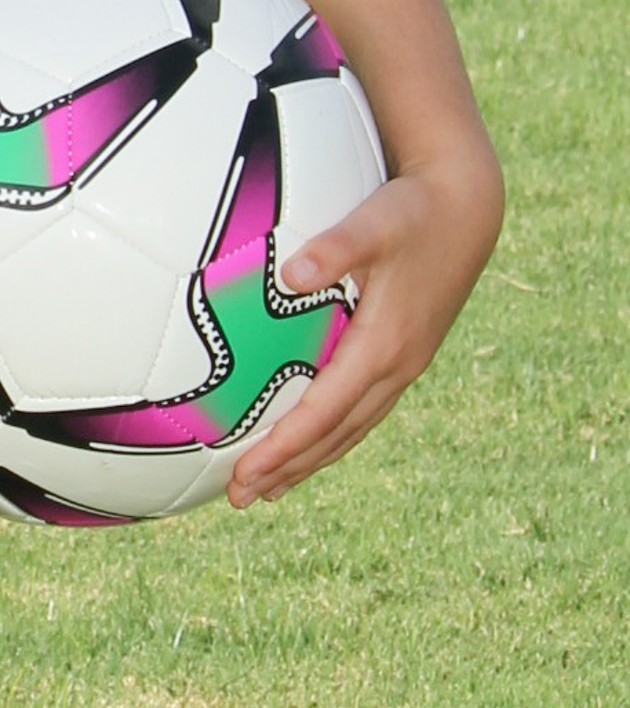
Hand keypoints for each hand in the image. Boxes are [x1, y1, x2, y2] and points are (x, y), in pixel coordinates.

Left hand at [227, 145, 501, 506]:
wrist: (467, 209)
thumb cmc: (413, 211)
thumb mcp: (374, 222)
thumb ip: (334, 248)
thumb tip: (291, 272)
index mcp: (385, 347)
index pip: (324, 413)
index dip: (284, 448)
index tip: (245, 474)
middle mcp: (397, 367)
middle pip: (335, 434)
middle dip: (288, 469)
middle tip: (239, 498)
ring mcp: (404, 365)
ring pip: (350, 428)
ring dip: (308, 460)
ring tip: (267, 490)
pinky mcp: (405, 354)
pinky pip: (361, 408)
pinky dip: (330, 433)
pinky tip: (307, 438)